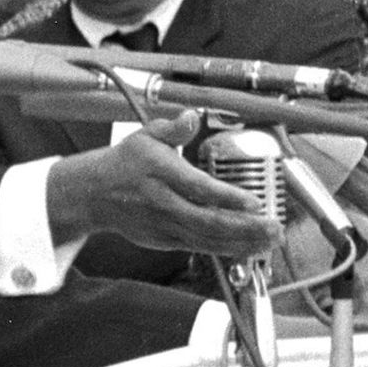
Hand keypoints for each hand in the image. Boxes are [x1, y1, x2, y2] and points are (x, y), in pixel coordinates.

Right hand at [46, 111, 282, 255]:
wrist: (93, 195)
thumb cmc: (124, 164)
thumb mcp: (146, 136)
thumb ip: (174, 128)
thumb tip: (192, 116)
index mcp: (162, 174)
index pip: (198, 189)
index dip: (228, 198)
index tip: (254, 201)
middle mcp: (165, 204)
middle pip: (209, 222)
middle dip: (246, 228)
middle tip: (274, 226)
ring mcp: (166, 227)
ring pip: (209, 240)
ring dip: (243, 242)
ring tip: (271, 239)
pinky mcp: (167, 241)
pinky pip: (202, 248)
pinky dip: (228, 250)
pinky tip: (250, 247)